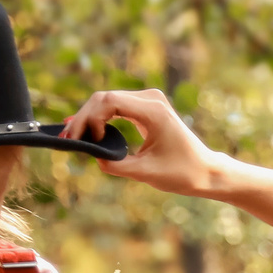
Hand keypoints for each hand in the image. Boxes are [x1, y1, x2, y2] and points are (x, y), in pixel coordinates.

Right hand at [60, 88, 221, 196]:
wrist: (206, 171)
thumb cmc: (183, 173)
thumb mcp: (146, 173)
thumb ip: (117, 165)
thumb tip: (92, 156)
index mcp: (153, 110)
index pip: (109, 102)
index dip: (88, 118)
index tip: (79, 140)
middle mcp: (151, 99)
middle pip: (104, 98)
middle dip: (82, 118)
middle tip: (66, 139)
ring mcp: (148, 101)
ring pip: (107, 101)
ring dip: (88, 118)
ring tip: (70, 137)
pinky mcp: (146, 109)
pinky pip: (115, 107)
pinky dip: (99, 118)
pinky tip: (83, 130)